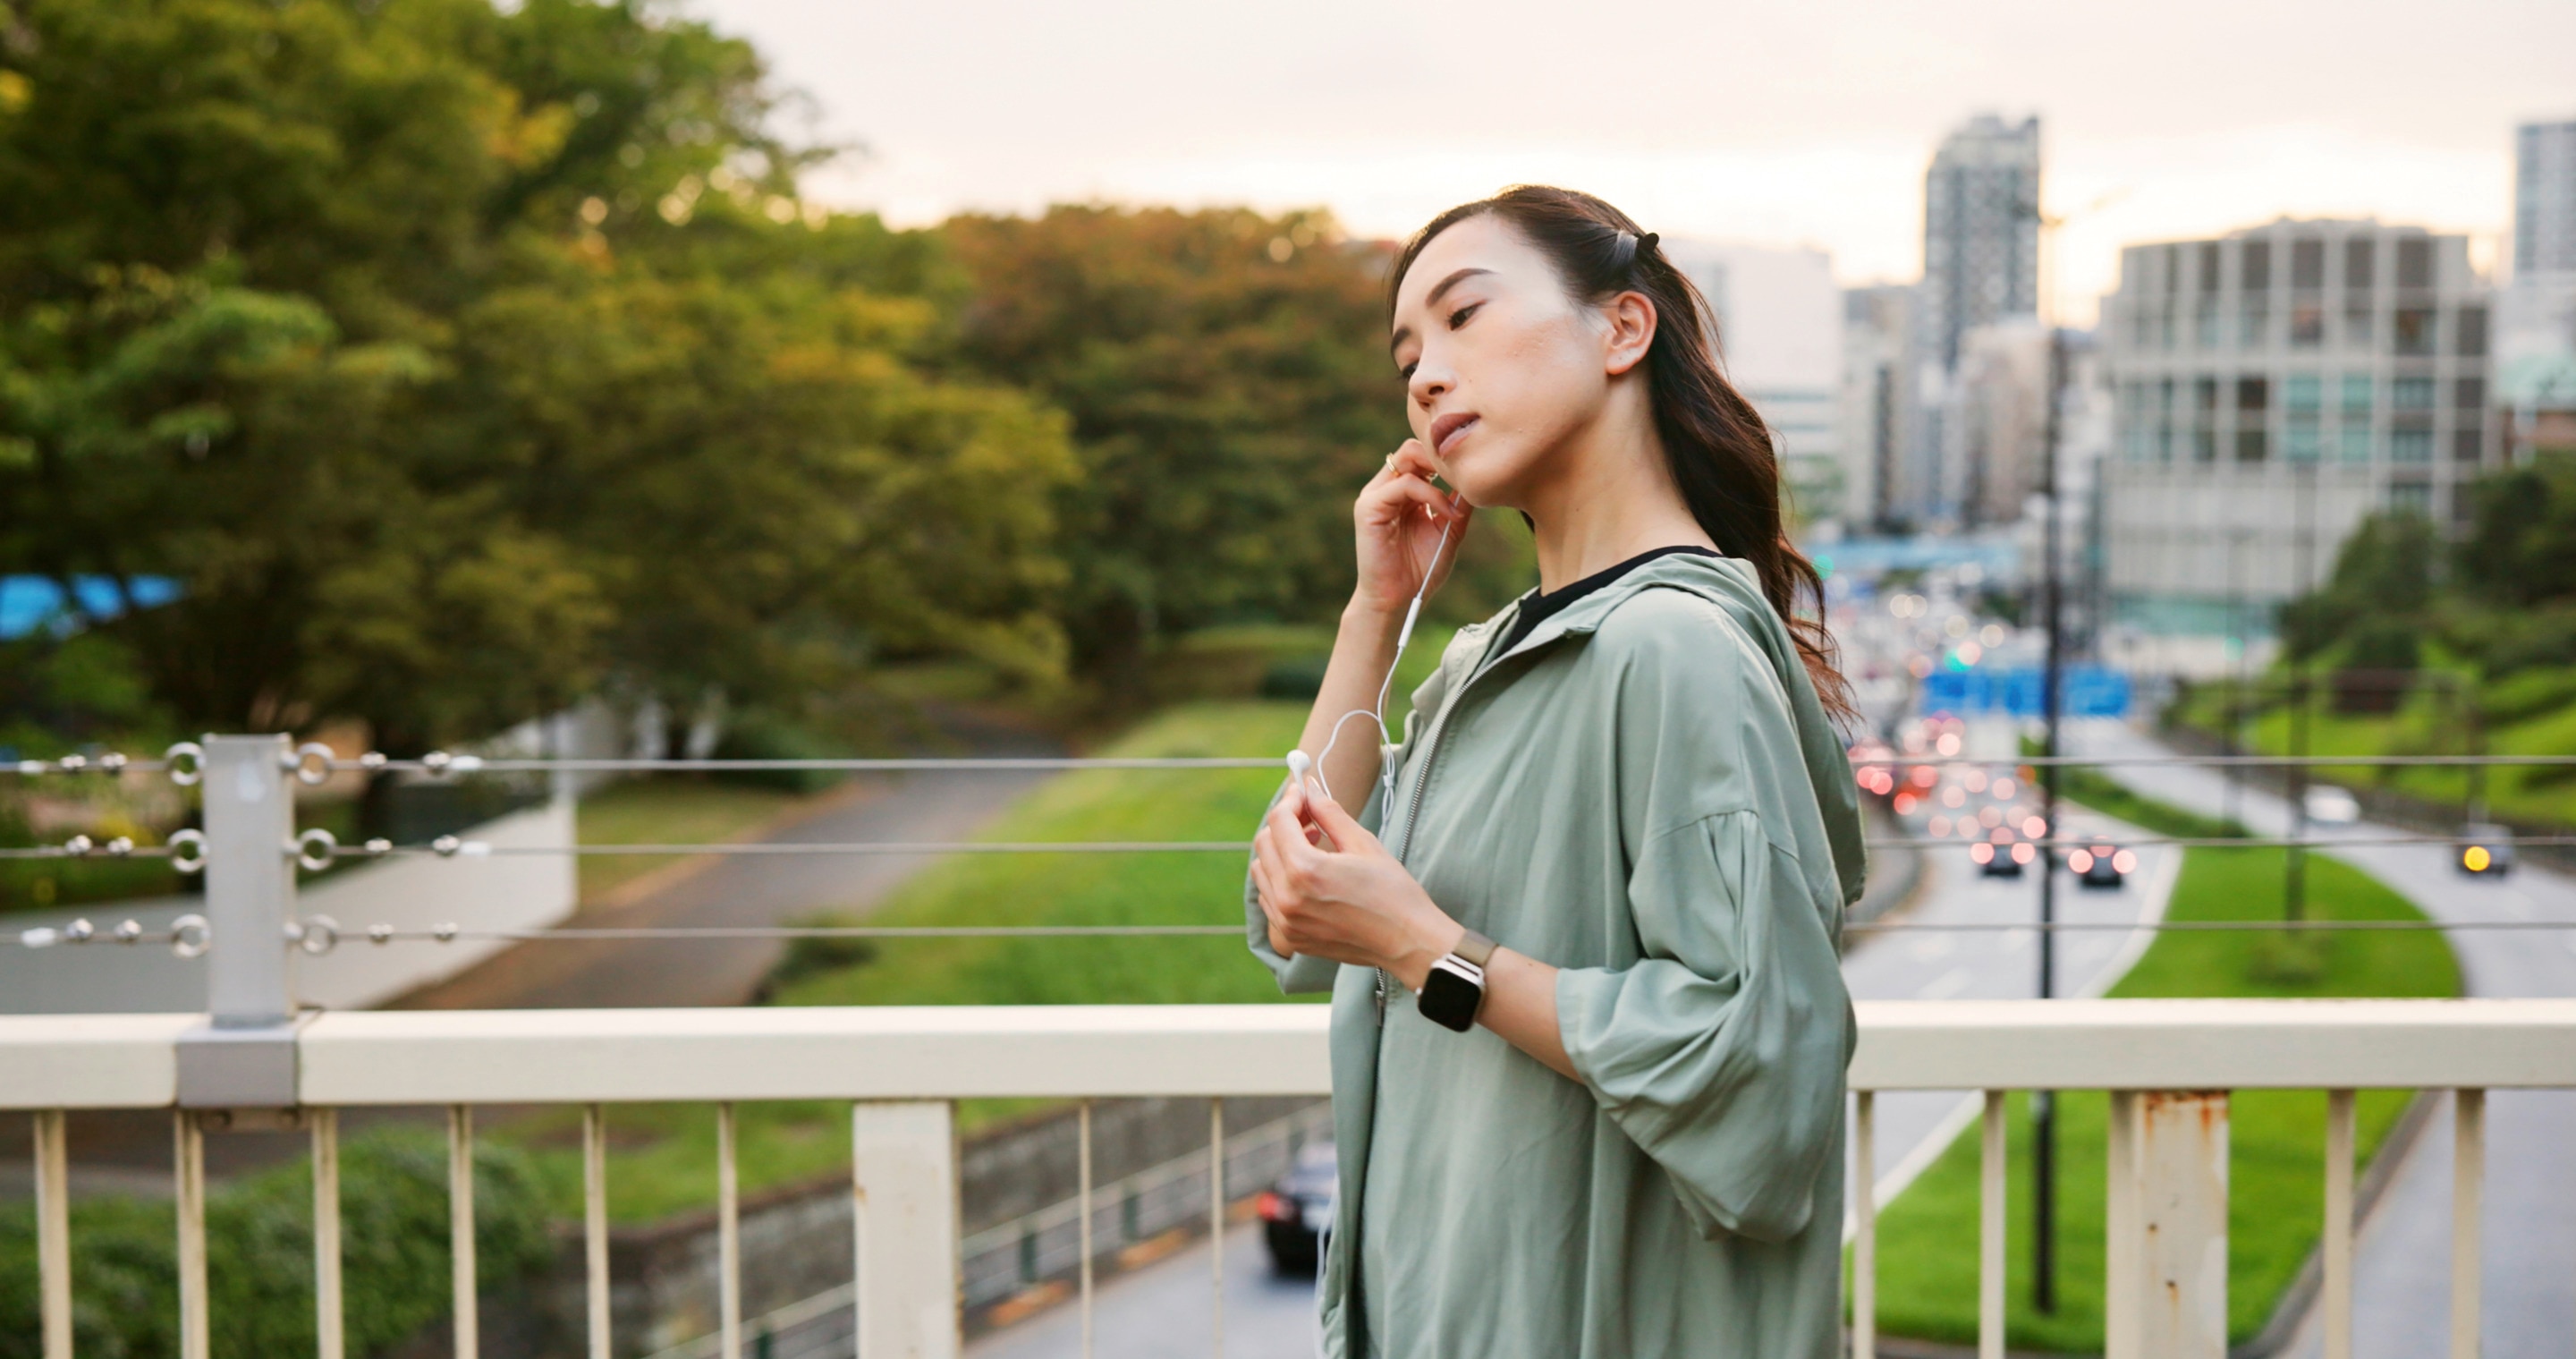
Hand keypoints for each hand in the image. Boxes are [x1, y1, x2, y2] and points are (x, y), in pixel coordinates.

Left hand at [1251, 779, 1459, 989]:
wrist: (1406, 941)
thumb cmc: (1392, 892)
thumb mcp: (1363, 843)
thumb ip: (1329, 812)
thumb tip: (1310, 787)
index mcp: (1305, 871)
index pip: (1279, 821)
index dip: (1291, 799)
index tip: (1303, 792)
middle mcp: (1287, 897)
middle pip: (1264, 843)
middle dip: (1284, 823)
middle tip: (1310, 817)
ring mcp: (1285, 921)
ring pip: (1261, 870)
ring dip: (1279, 851)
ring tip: (1311, 846)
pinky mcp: (1290, 936)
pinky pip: (1268, 897)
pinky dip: (1279, 879)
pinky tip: (1307, 876)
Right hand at [1350, 440, 1470, 623]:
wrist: (1399, 599)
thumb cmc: (1421, 569)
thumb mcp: (1449, 529)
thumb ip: (1458, 503)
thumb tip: (1476, 478)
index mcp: (1403, 491)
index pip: (1421, 455)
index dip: (1446, 459)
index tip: (1473, 474)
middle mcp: (1386, 488)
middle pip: (1413, 448)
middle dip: (1442, 457)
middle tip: (1467, 477)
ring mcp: (1375, 495)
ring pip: (1407, 457)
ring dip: (1440, 473)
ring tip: (1459, 501)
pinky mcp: (1369, 507)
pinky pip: (1404, 484)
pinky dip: (1432, 495)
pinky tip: (1448, 515)